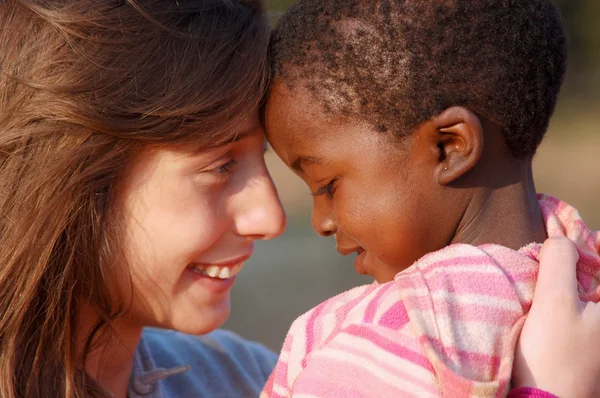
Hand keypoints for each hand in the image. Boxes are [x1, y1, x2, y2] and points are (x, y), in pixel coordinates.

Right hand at [512, 237, 599, 397]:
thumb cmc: (554, 354)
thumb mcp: (554, 300)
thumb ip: (559, 260)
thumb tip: (559, 241)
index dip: (590, 240)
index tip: (561, 235)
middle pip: (596, 272)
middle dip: (576, 255)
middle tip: (549, 250)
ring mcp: (597, 330)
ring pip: (586, 287)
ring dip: (566, 273)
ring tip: (542, 269)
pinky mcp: (586, 340)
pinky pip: (579, 304)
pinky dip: (563, 292)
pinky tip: (544, 293)